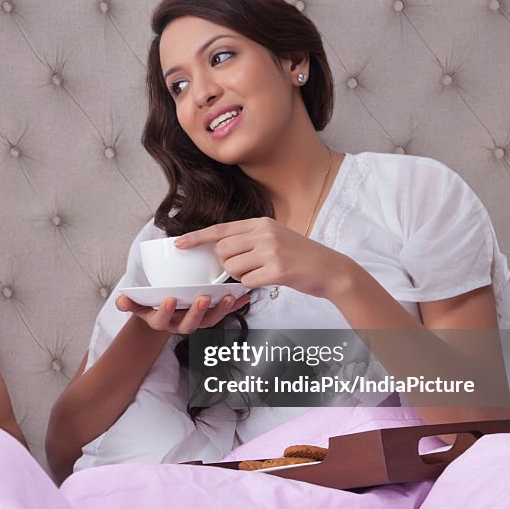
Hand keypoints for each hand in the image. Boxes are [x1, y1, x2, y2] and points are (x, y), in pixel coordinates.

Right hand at [116, 292, 249, 333]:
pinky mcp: (210, 315)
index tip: (169, 299)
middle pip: (190, 323)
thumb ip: (130, 302)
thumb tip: (120, 300)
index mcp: (162, 322)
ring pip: (210, 320)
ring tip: (230, 297)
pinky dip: (235, 305)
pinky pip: (224, 312)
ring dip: (221, 309)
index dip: (166, 312)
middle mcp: (181, 324)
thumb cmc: (151, 304)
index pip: (163, 320)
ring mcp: (197, 321)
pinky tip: (245, 296)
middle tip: (202, 298)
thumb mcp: (138, 304)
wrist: (164, 311)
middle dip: (197, 312)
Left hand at [175, 217, 353, 298]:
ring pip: (232, 268)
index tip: (179, 243)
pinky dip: (253, 285)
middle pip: (222, 251)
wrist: (330, 269)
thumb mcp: (274, 236)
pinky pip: (247, 282)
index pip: (221, 229)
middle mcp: (264, 233)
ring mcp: (270, 251)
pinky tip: (268, 279)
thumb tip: (219, 249)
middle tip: (244, 267)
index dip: (197, 237)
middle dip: (225, 264)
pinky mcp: (276, 270)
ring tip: (261, 272)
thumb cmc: (299, 256)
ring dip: (240, 276)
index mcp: (260, 223)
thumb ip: (249, 239)